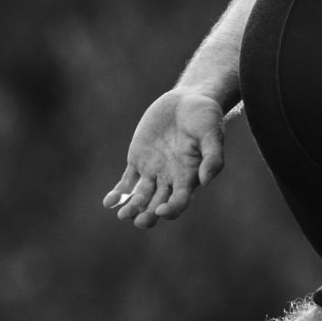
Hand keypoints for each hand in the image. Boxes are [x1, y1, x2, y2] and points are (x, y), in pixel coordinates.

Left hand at [103, 89, 230, 227]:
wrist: (188, 99)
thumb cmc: (206, 116)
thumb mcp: (212, 133)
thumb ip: (212, 157)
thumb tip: (205, 181)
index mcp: (189, 175)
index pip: (180, 200)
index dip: (172, 209)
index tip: (161, 210)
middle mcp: (171, 177)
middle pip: (158, 204)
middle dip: (148, 215)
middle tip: (139, 221)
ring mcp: (153, 170)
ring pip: (141, 197)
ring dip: (132, 208)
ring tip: (122, 214)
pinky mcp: (138, 160)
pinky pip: (127, 181)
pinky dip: (119, 193)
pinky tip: (110, 202)